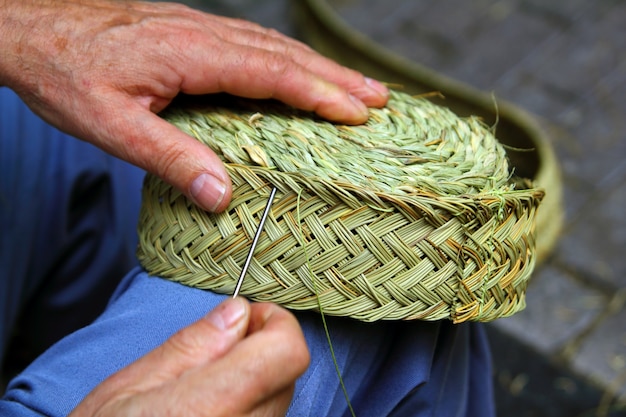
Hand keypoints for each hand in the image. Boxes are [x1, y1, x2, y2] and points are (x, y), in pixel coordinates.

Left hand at [0, 0, 388, 211]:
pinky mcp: (190, 32)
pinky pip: (252, 43)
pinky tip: (298, 72)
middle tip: (380, 98)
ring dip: (318, 67)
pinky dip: (287, 59)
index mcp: (190, 53)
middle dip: (336, 78)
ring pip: (273, 46)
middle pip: (285, 54)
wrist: (26, 28)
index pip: (271, 74)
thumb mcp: (111, 125)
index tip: (358, 113)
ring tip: (356, 86)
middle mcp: (203, 34)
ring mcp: (198, 28)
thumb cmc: (65, 74)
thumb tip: (221, 196)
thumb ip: (169, 158)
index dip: (318, 94)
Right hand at [69, 298, 309, 416]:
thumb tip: (236, 312)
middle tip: (214, 350)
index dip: (273, 322)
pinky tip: (212, 409)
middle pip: (286, 372)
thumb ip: (189, 347)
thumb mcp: (126, 390)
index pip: (286, 352)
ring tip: (205, 387)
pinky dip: (250, 406)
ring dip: (255, 380)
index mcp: (209, 409)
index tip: (244, 317)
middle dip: (258, 348)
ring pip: (280, 398)